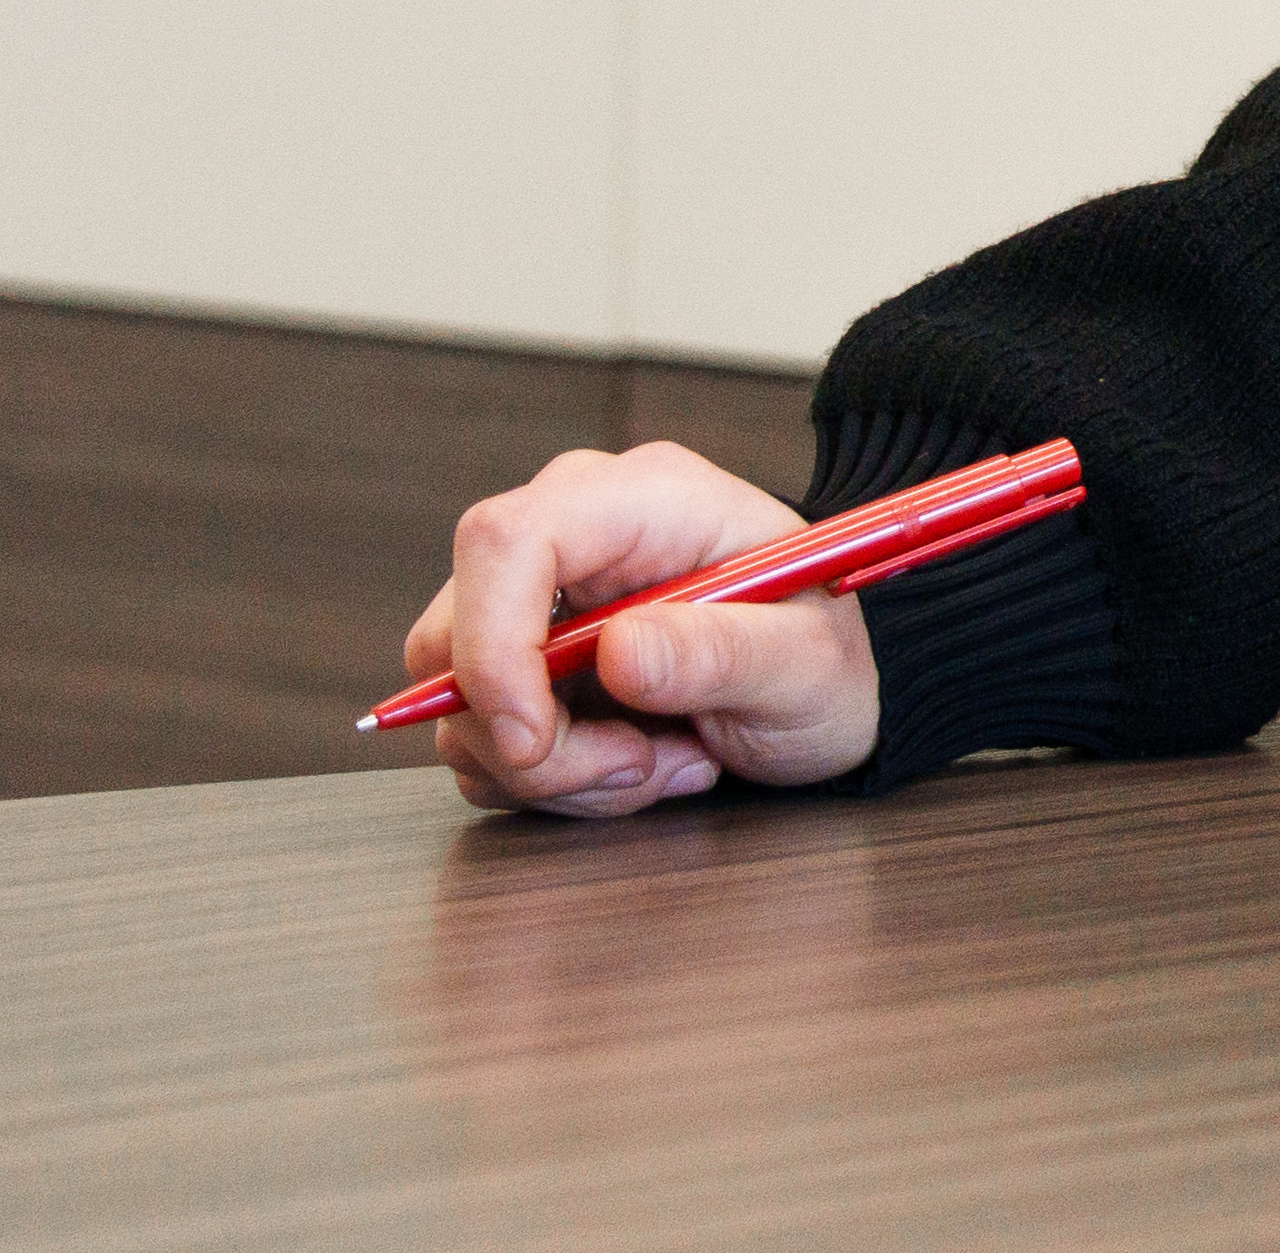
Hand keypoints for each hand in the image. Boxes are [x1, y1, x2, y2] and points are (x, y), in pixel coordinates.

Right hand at [399, 445, 885, 816]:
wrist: (822, 701)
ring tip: (664, 760)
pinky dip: (552, 779)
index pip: (506, 540)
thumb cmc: (824, 664)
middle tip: (642, 764)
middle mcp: (576, 536)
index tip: (534, 740)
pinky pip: (480, 741)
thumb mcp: (806, 666)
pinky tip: (639, 761)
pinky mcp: (521, 665)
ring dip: (556, 768)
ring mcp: (540, 602)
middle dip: (536, 737)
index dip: (491, 645)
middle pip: (455, 637)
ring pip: (460, 707)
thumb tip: (617, 650)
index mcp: (646, 500)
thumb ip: (721, 653)